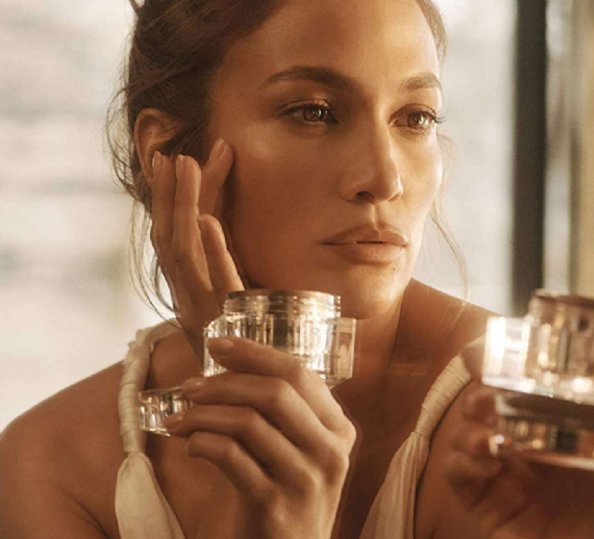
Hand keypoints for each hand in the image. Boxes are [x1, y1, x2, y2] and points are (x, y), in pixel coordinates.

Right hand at [150, 140, 244, 357]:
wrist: (254, 400)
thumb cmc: (251, 347)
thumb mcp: (238, 299)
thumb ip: (232, 266)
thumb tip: (229, 227)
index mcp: (185, 294)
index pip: (172, 238)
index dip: (168, 199)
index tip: (173, 158)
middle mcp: (185, 300)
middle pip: (166, 239)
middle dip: (166, 194)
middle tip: (171, 154)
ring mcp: (202, 311)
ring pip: (180, 253)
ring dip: (180, 206)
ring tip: (185, 164)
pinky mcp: (228, 323)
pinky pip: (216, 283)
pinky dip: (211, 251)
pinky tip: (208, 220)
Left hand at [163, 337, 356, 538]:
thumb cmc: (286, 496)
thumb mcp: (299, 451)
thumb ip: (283, 413)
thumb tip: (232, 363)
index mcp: (339, 430)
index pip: (300, 373)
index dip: (256, 353)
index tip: (217, 344)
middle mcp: (330, 451)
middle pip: (276, 392)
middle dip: (225, 382)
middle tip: (190, 387)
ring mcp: (305, 479)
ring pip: (249, 422)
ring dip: (204, 413)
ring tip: (179, 418)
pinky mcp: (273, 506)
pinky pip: (230, 456)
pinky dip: (202, 442)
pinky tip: (190, 444)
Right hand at [445, 348, 593, 538]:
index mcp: (558, 426)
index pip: (522, 382)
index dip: (502, 359)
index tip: (496, 347)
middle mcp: (526, 444)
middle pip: (484, 400)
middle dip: (478, 392)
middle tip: (488, 398)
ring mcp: (502, 473)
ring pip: (464, 431)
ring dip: (468, 426)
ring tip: (489, 439)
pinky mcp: (484, 501)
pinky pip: (456, 471)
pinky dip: (463, 462)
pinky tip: (488, 465)